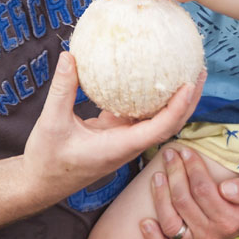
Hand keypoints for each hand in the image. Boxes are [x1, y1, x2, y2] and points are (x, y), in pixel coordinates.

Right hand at [22, 53, 203, 205]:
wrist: (40, 183)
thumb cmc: (47, 159)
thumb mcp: (51, 122)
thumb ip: (63, 89)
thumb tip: (69, 56)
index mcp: (119, 147)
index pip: (158, 128)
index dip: (177, 108)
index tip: (188, 84)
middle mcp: (127, 144)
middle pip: (168, 123)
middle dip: (188, 100)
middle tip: (199, 70)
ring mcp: (122, 139)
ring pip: (155, 119)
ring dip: (172, 98)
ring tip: (183, 69)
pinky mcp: (113, 133)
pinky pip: (135, 113)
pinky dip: (145, 97)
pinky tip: (144, 75)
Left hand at [139, 147, 238, 238]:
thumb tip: (226, 189)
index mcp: (231, 222)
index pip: (204, 191)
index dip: (193, 168)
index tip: (186, 151)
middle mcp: (212, 236)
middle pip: (184, 201)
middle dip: (174, 173)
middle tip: (169, 153)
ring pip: (171, 221)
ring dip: (160, 196)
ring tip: (157, 175)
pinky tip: (145, 222)